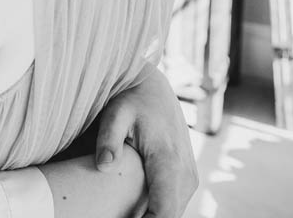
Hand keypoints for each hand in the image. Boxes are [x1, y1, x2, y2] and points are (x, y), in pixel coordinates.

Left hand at [95, 64, 197, 217]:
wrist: (154, 89)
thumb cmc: (132, 99)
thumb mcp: (115, 113)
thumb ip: (109, 139)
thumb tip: (104, 166)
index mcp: (170, 162)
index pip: (164, 213)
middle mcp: (186, 175)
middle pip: (167, 217)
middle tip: (108, 214)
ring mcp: (188, 179)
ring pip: (170, 213)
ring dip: (147, 216)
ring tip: (114, 210)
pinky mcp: (185, 179)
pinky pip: (171, 204)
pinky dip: (152, 210)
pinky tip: (128, 208)